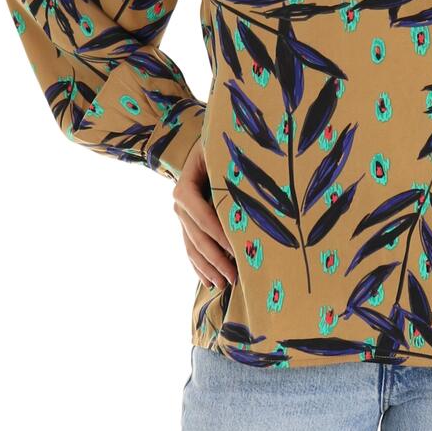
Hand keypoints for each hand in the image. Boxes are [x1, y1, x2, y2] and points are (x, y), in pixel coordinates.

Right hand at [172, 139, 237, 289]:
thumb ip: (228, 170)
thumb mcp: (219, 153)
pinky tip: (212, 282)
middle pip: (197, 236)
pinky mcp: (187, 224)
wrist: (203, 145)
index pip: (201, 214)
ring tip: (226, 284)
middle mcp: (180, 205)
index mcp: (185, 187)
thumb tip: (251, 189)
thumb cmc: (218, 146)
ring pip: (193, 248)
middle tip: (236, 275)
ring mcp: (182, 217)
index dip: (217, 232)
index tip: (235, 248)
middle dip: (216, 258)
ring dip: (209, 268)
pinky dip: (201, 267)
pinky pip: (191, 249)